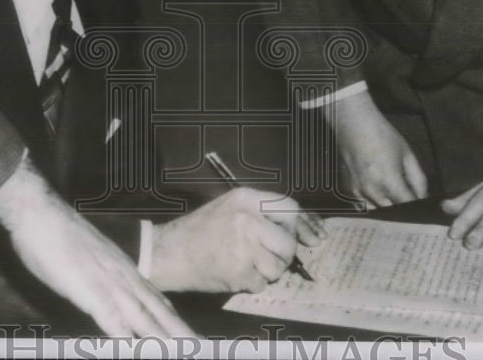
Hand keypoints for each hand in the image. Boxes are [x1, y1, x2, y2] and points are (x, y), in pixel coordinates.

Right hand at [0, 154, 190, 337]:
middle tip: (201, 349)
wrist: (42, 213)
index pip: (158, 301)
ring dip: (163, 341)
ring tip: (183, 354)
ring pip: (145, 320)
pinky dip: (125, 341)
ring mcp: (111, 285)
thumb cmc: (59, 236)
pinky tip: (132, 353)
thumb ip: (103, 280)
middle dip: (181, 335)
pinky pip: (112, 321)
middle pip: (160, 313)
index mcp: (125, 270)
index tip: (192, 337)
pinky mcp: (91, 291)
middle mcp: (125, 278)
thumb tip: (107, 298)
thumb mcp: (90, 260)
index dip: (175, 322)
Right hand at [148, 188, 325, 292]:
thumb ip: (261, 213)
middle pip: (288, 242)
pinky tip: (233, 273)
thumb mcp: (229, 206)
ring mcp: (242, 246)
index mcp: (245, 198)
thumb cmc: (200, 229)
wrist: (167, 252)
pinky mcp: (237, 272)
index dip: (305, 225)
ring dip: (266, 272)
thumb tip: (301, 230)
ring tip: (245, 264)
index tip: (314, 239)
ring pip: (278, 267)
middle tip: (267, 257)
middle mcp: (246, 219)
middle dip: (283, 256)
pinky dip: (251, 284)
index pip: (290, 208)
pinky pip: (261, 284)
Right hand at [327, 91, 427, 207]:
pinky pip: (367, 205)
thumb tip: (424, 197)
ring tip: (397, 198)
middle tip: (412, 201)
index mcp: (390, 181)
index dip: (419, 208)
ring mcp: (359, 192)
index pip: (409, 206)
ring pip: (380, 211)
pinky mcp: (351, 190)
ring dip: (390, 208)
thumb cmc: (383, 135)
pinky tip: (382, 194)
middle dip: (405, 209)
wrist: (354, 124)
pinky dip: (376, 204)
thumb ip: (418, 179)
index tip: (425, 206)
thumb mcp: (407, 154)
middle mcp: (373, 191)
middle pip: (395, 213)